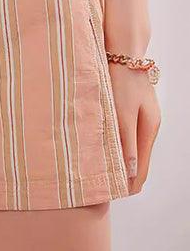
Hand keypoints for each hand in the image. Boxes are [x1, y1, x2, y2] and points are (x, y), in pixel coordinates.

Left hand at [108, 63, 160, 194]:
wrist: (123, 54)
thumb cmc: (122, 82)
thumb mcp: (122, 113)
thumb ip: (125, 141)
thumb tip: (130, 172)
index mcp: (148, 130)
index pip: (142, 168)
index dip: (130, 185)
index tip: (115, 196)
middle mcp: (147, 127)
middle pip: (138, 161)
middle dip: (125, 176)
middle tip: (104, 189)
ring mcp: (140, 118)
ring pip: (131, 148)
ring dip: (120, 161)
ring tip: (103, 173)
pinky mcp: (130, 110)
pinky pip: (126, 135)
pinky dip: (117, 146)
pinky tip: (105, 148)